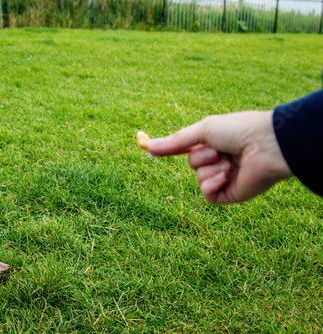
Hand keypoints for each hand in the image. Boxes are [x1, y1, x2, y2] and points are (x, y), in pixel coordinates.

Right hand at [146, 111, 292, 203]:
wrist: (266, 146)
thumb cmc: (238, 131)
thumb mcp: (203, 131)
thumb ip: (176, 141)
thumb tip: (149, 146)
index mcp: (215, 142)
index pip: (187, 149)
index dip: (171, 149)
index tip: (150, 151)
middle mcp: (219, 159)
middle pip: (191, 163)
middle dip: (201, 156)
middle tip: (219, 149)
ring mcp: (225, 177)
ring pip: (198, 179)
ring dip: (209, 169)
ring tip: (230, 162)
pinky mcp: (230, 194)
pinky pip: (207, 194)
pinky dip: (212, 184)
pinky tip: (227, 175)